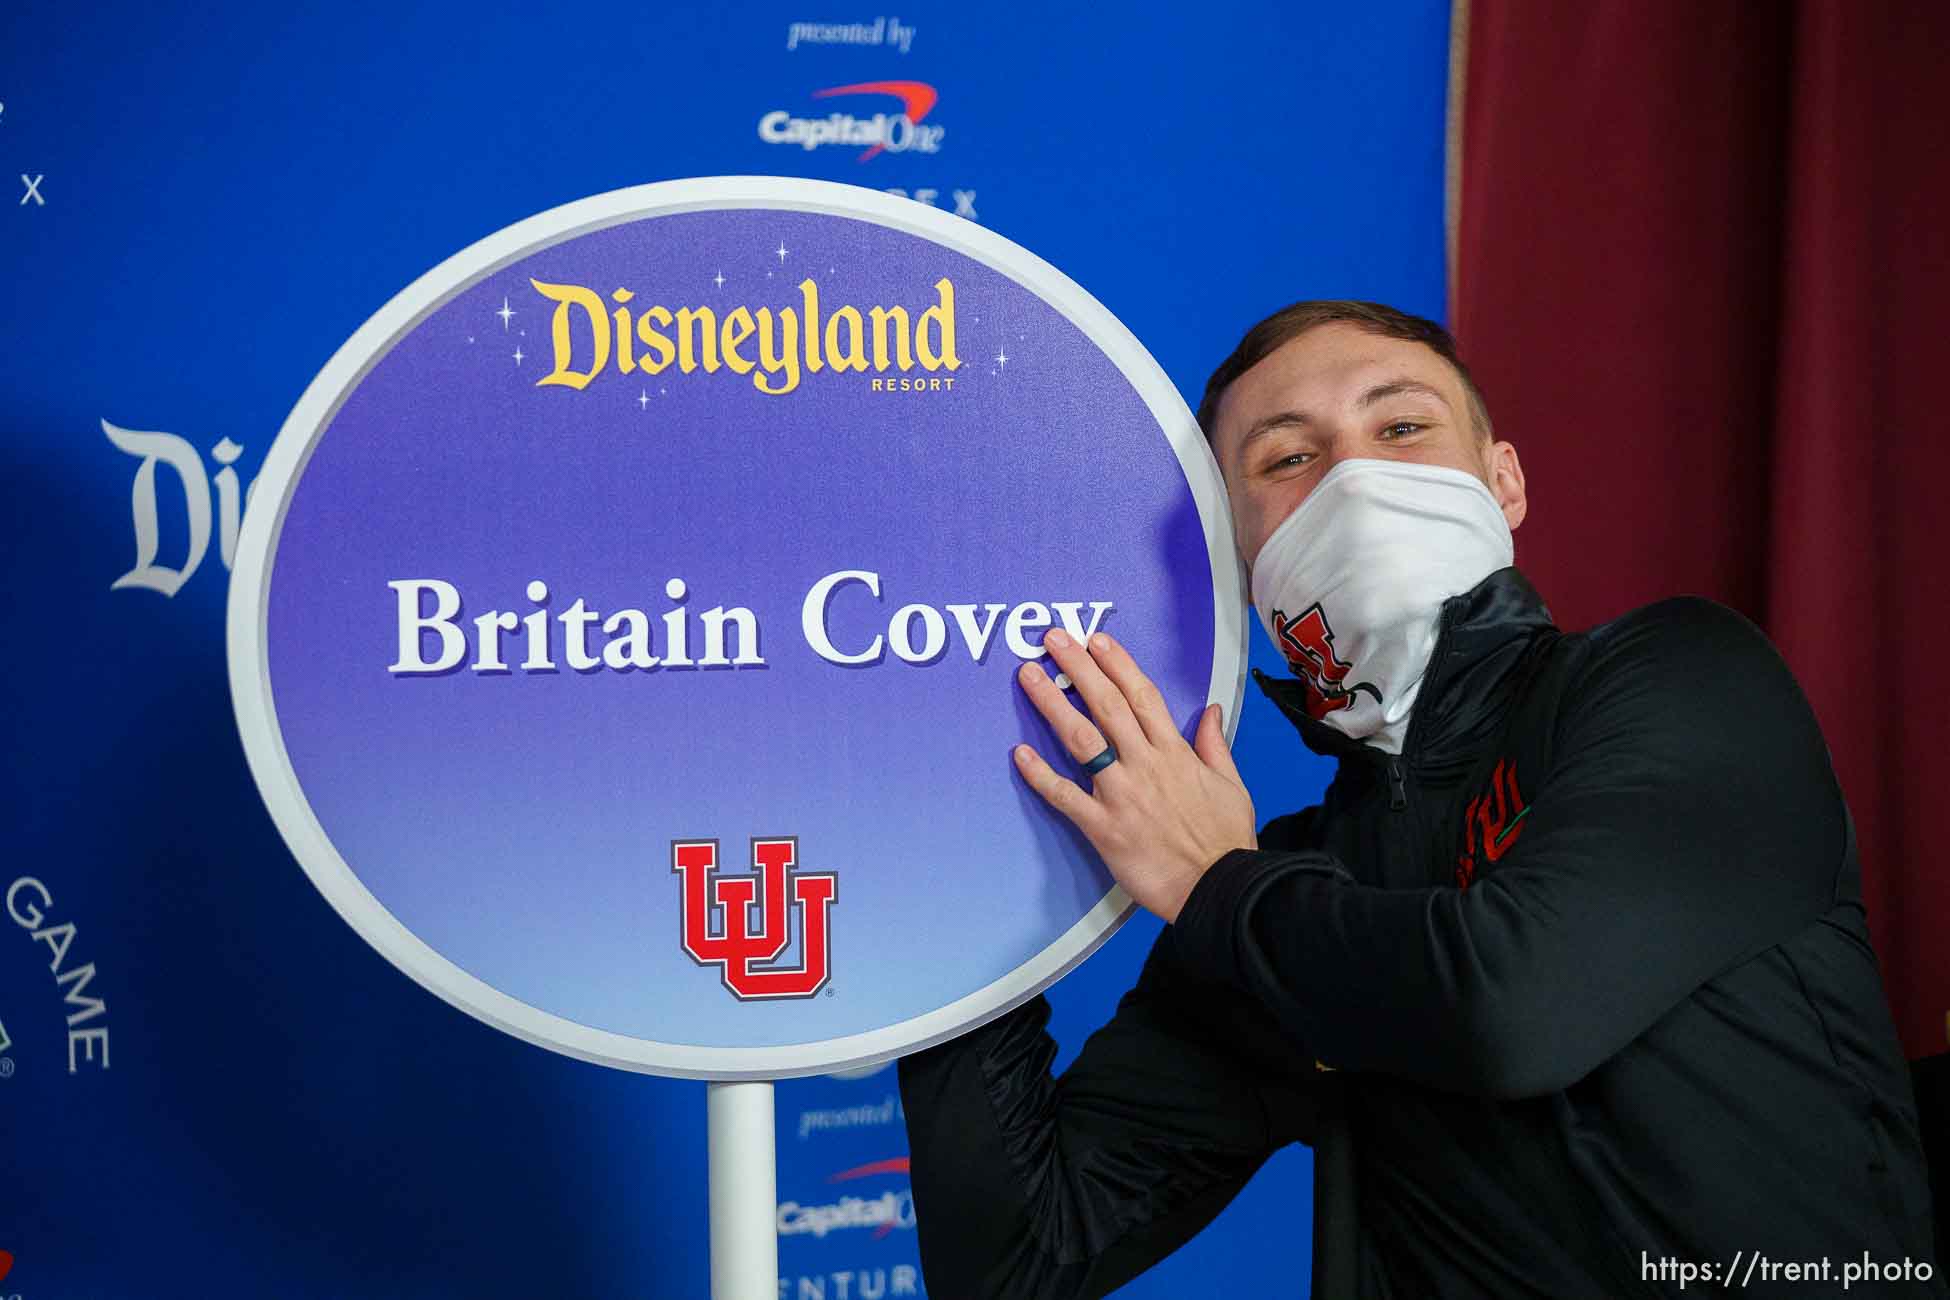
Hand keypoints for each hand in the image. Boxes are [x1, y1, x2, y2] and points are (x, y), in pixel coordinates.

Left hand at [1012, 627, 1256, 923]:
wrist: (1220, 888)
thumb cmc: (1226, 841)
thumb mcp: (1232, 785)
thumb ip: (1215, 744)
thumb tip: (1212, 710)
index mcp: (1175, 753)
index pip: (1142, 696)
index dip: (1117, 664)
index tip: (1096, 641)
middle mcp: (1146, 765)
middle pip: (1107, 705)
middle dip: (1078, 668)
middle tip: (1053, 640)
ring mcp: (1122, 794)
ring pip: (1082, 739)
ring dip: (1052, 704)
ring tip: (1030, 676)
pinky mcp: (1104, 828)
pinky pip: (1065, 796)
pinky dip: (1040, 775)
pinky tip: (1019, 752)